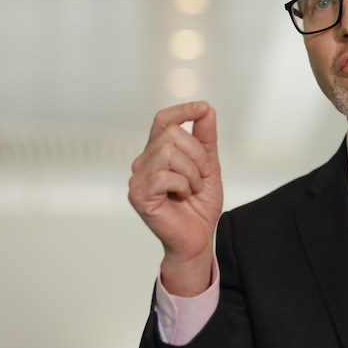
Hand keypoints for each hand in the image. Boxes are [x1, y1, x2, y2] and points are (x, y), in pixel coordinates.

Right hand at [128, 101, 221, 295]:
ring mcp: (138, 178)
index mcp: (157, 153)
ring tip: (191, 189)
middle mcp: (143, 162)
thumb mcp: (209, 165)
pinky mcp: (138, 195)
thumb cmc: (199, 206)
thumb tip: (206, 109)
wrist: (198, 238)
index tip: (203, 108)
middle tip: (201, 177)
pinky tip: (181, 197)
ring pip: (169, 153)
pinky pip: (165, 175)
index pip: (163, 120)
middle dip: (197, 155)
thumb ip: (206, 138)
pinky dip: (183, 185)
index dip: (183, 110)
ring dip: (191, 173)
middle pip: (172, 134)